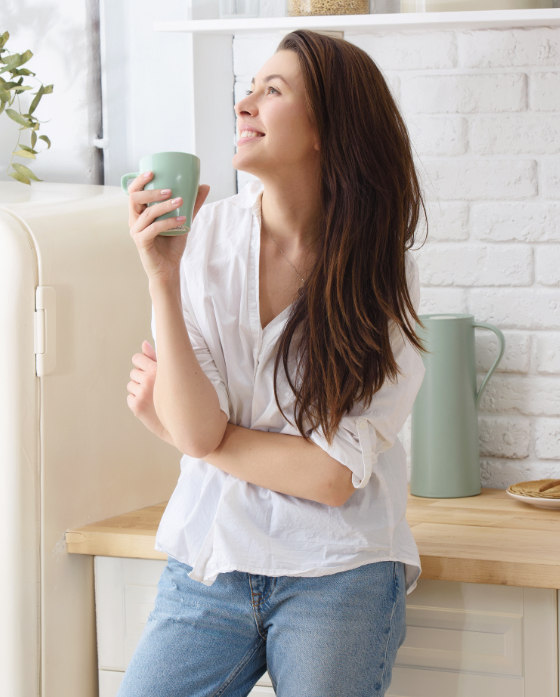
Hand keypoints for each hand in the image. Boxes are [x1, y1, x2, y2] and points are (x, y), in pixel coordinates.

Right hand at [127, 171, 209, 285]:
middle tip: (170, 190)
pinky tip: (182, 219)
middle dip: (152, 192)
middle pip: (135, 199)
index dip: (139, 180)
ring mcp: (136, 232)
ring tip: (181, 201)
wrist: (169, 269)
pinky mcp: (141, 242)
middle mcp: (134, 220)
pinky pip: (153, 228)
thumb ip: (192, 204)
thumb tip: (205, 186)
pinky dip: (168, 222)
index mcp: (140, 212)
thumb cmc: (172, 244)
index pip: (134, 192)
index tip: (152, 172)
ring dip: (164, 206)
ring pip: (147, 213)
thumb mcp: (184, 220)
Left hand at [127, 340, 173, 444]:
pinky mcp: (137, 406)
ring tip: (154, 397)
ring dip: (139, 390)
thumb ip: (156, 357)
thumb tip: (144, 343)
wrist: (183, 423)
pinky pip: (130, 398)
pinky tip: (150, 405)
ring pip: (131, 386)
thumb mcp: (172, 374)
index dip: (141, 364)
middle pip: (133, 373)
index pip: (137, 358)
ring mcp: (141, 394)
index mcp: (158, 370)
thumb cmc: (180, 396)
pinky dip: (137, 401)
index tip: (148, 370)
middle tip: (155, 388)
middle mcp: (148, 380)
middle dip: (141, 378)